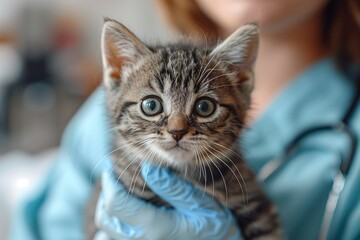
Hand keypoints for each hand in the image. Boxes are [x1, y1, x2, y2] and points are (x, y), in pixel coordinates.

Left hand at [94, 162, 240, 239]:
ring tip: (117, 198)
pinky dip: (112, 230)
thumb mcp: (198, 203)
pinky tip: (123, 220)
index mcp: (155, 227)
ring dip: (107, 214)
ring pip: (105, 234)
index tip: (110, 170)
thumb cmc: (213, 226)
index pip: (116, 204)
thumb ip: (172, 187)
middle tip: (113, 181)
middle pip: (105, 219)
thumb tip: (148, 167)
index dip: (109, 183)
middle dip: (105, 196)